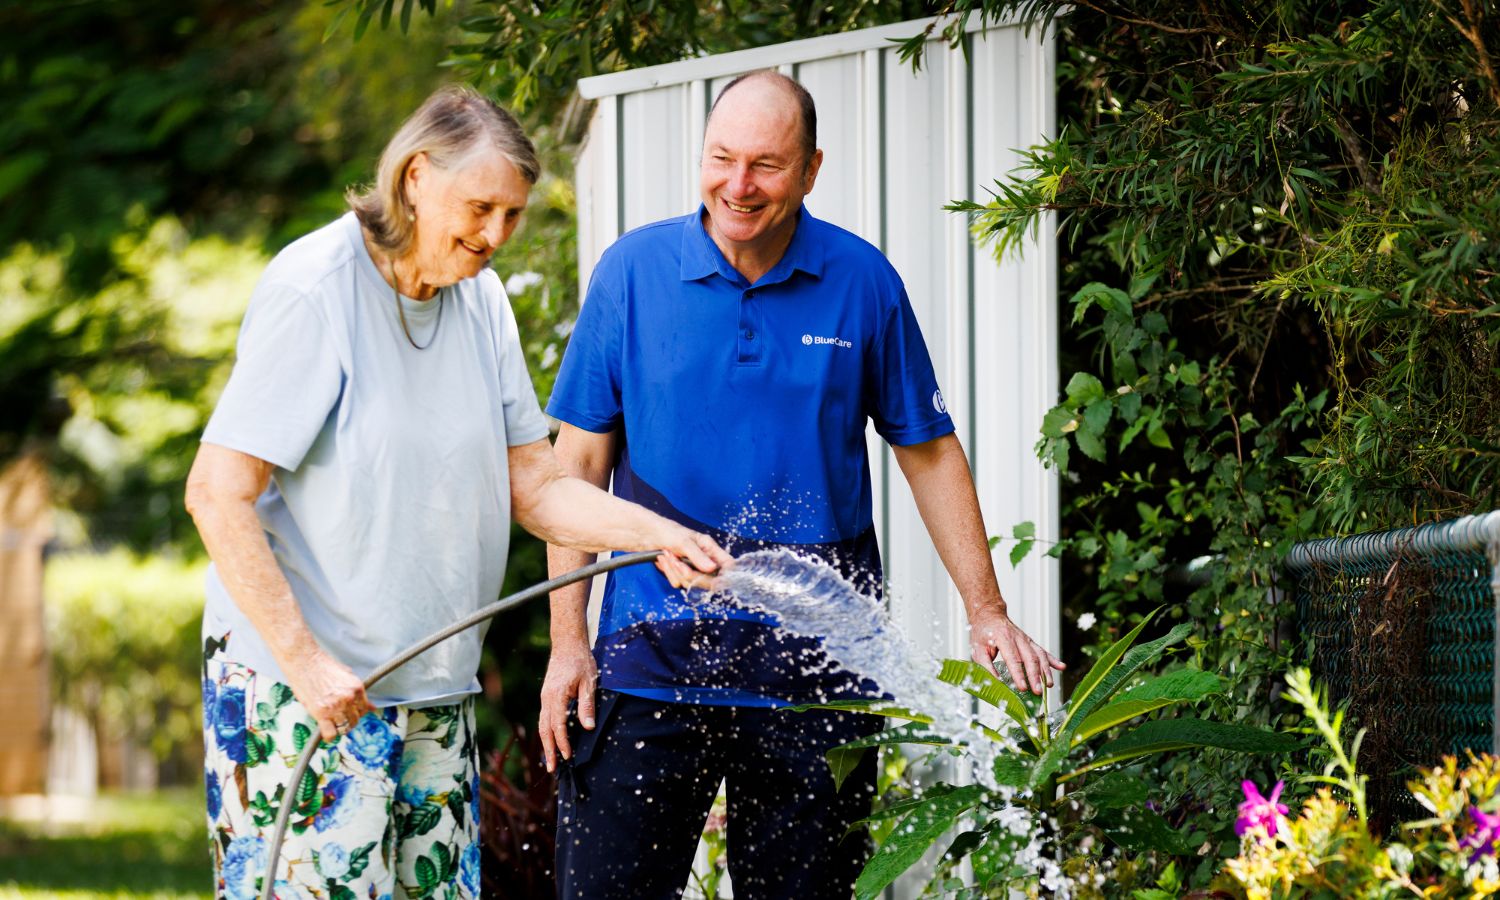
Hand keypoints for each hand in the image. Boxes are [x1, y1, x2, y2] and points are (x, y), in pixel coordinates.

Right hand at [284, 647, 373, 741]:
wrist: (304, 661)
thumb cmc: (322, 666)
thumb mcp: (347, 675)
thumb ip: (358, 693)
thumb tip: (371, 706)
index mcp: (356, 688)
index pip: (363, 709)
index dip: (356, 713)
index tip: (350, 713)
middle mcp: (348, 699)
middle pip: (355, 720)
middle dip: (348, 721)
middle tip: (340, 718)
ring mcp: (335, 707)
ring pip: (344, 728)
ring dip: (339, 728)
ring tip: (332, 723)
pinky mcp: (321, 713)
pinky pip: (330, 733)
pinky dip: (329, 736)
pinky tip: (326, 732)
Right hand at [539, 644, 597, 772]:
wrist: (567, 643)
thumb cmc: (580, 660)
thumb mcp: (589, 682)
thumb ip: (587, 705)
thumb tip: (588, 728)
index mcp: (557, 695)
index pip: (558, 725)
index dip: (562, 742)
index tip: (568, 756)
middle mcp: (546, 698)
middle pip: (544, 729)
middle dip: (549, 750)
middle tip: (552, 769)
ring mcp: (544, 697)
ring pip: (542, 724)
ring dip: (546, 743)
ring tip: (551, 760)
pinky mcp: (546, 696)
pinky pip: (544, 717)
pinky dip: (546, 732)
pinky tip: (551, 740)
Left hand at [652, 525, 733, 590]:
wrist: (647, 534)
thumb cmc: (667, 531)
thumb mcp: (684, 542)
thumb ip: (698, 556)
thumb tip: (712, 568)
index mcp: (710, 549)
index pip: (728, 565)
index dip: (726, 575)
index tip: (716, 579)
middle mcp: (704, 560)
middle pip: (710, 581)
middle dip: (691, 574)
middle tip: (678, 563)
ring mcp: (692, 569)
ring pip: (691, 583)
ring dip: (675, 571)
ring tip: (668, 555)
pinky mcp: (680, 574)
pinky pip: (678, 583)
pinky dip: (669, 572)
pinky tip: (664, 560)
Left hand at [968, 606, 1064, 694]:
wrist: (989, 615)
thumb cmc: (982, 633)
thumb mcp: (977, 649)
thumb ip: (986, 666)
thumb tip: (997, 682)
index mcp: (1003, 638)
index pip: (1013, 659)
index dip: (1019, 675)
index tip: (1023, 688)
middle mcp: (1018, 638)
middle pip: (1030, 658)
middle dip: (1035, 677)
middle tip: (1038, 692)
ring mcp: (1026, 639)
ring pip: (1039, 655)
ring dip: (1045, 671)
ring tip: (1048, 685)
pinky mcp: (1030, 642)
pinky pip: (1043, 651)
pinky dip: (1053, 660)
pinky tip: (1062, 667)